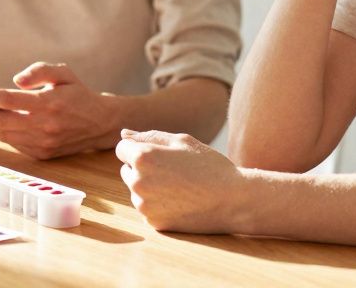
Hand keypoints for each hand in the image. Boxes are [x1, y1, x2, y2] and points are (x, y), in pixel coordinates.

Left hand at [0, 62, 118, 159]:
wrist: (100, 124)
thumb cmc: (79, 94)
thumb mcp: (64, 73)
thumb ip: (40, 71)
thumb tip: (16, 80)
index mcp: (49, 103)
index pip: (8, 100)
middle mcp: (44, 126)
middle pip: (0, 121)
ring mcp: (42, 143)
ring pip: (3, 135)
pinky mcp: (40, 154)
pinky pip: (13, 143)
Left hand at [115, 129, 246, 232]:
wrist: (233, 199)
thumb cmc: (208, 165)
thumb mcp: (182, 141)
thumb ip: (149, 136)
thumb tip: (124, 134)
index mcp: (144, 157)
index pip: (122, 148)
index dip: (142, 148)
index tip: (162, 155)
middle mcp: (138, 182)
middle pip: (126, 170)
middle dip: (142, 168)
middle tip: (173, 170)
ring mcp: (145, 205)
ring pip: (136, 190)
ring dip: (149, 187)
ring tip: (179, 186)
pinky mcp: (154, 223)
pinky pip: (147, 208)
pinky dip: (158, 205)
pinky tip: (180, 201)